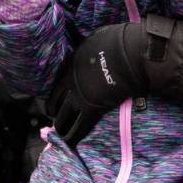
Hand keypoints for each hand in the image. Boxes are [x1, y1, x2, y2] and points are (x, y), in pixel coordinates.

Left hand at [47, 22, 148, 145]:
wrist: (129, 54)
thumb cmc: (118, 42)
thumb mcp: (97, 39)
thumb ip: (91, 50)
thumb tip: (94, 48)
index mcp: (72, 63)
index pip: (58, 82)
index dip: (54, 94)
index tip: (54, 100)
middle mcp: (71, 81)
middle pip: (57, 100)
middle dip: (54, 111)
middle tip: (54, 118)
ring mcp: (80, 95)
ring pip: (65, 115)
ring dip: (61, 125)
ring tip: (59, 133)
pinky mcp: (92, 108)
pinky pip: (80, 126)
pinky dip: (73, 136)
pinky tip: (68, 143)